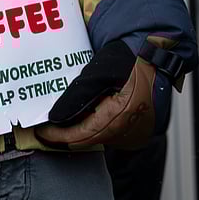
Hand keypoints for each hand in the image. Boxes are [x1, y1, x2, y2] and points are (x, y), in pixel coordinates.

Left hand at [35, 40, 166, 149]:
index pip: (83, 134)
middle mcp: (132, 129)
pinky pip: (110, 136)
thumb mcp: (99, 72)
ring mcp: (137, 132)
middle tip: (45, 129)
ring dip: (79, 132)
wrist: (156, 59)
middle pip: (90, 140)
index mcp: (123, 113)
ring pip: (99, 139)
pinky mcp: (138, 132)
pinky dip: (93, 129)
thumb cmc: (130, 60)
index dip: (59, 136)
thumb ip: (78, 95)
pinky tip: (79, 119)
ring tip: (58, 123)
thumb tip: (56, 117)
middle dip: (66, 136)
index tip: (41, 132)